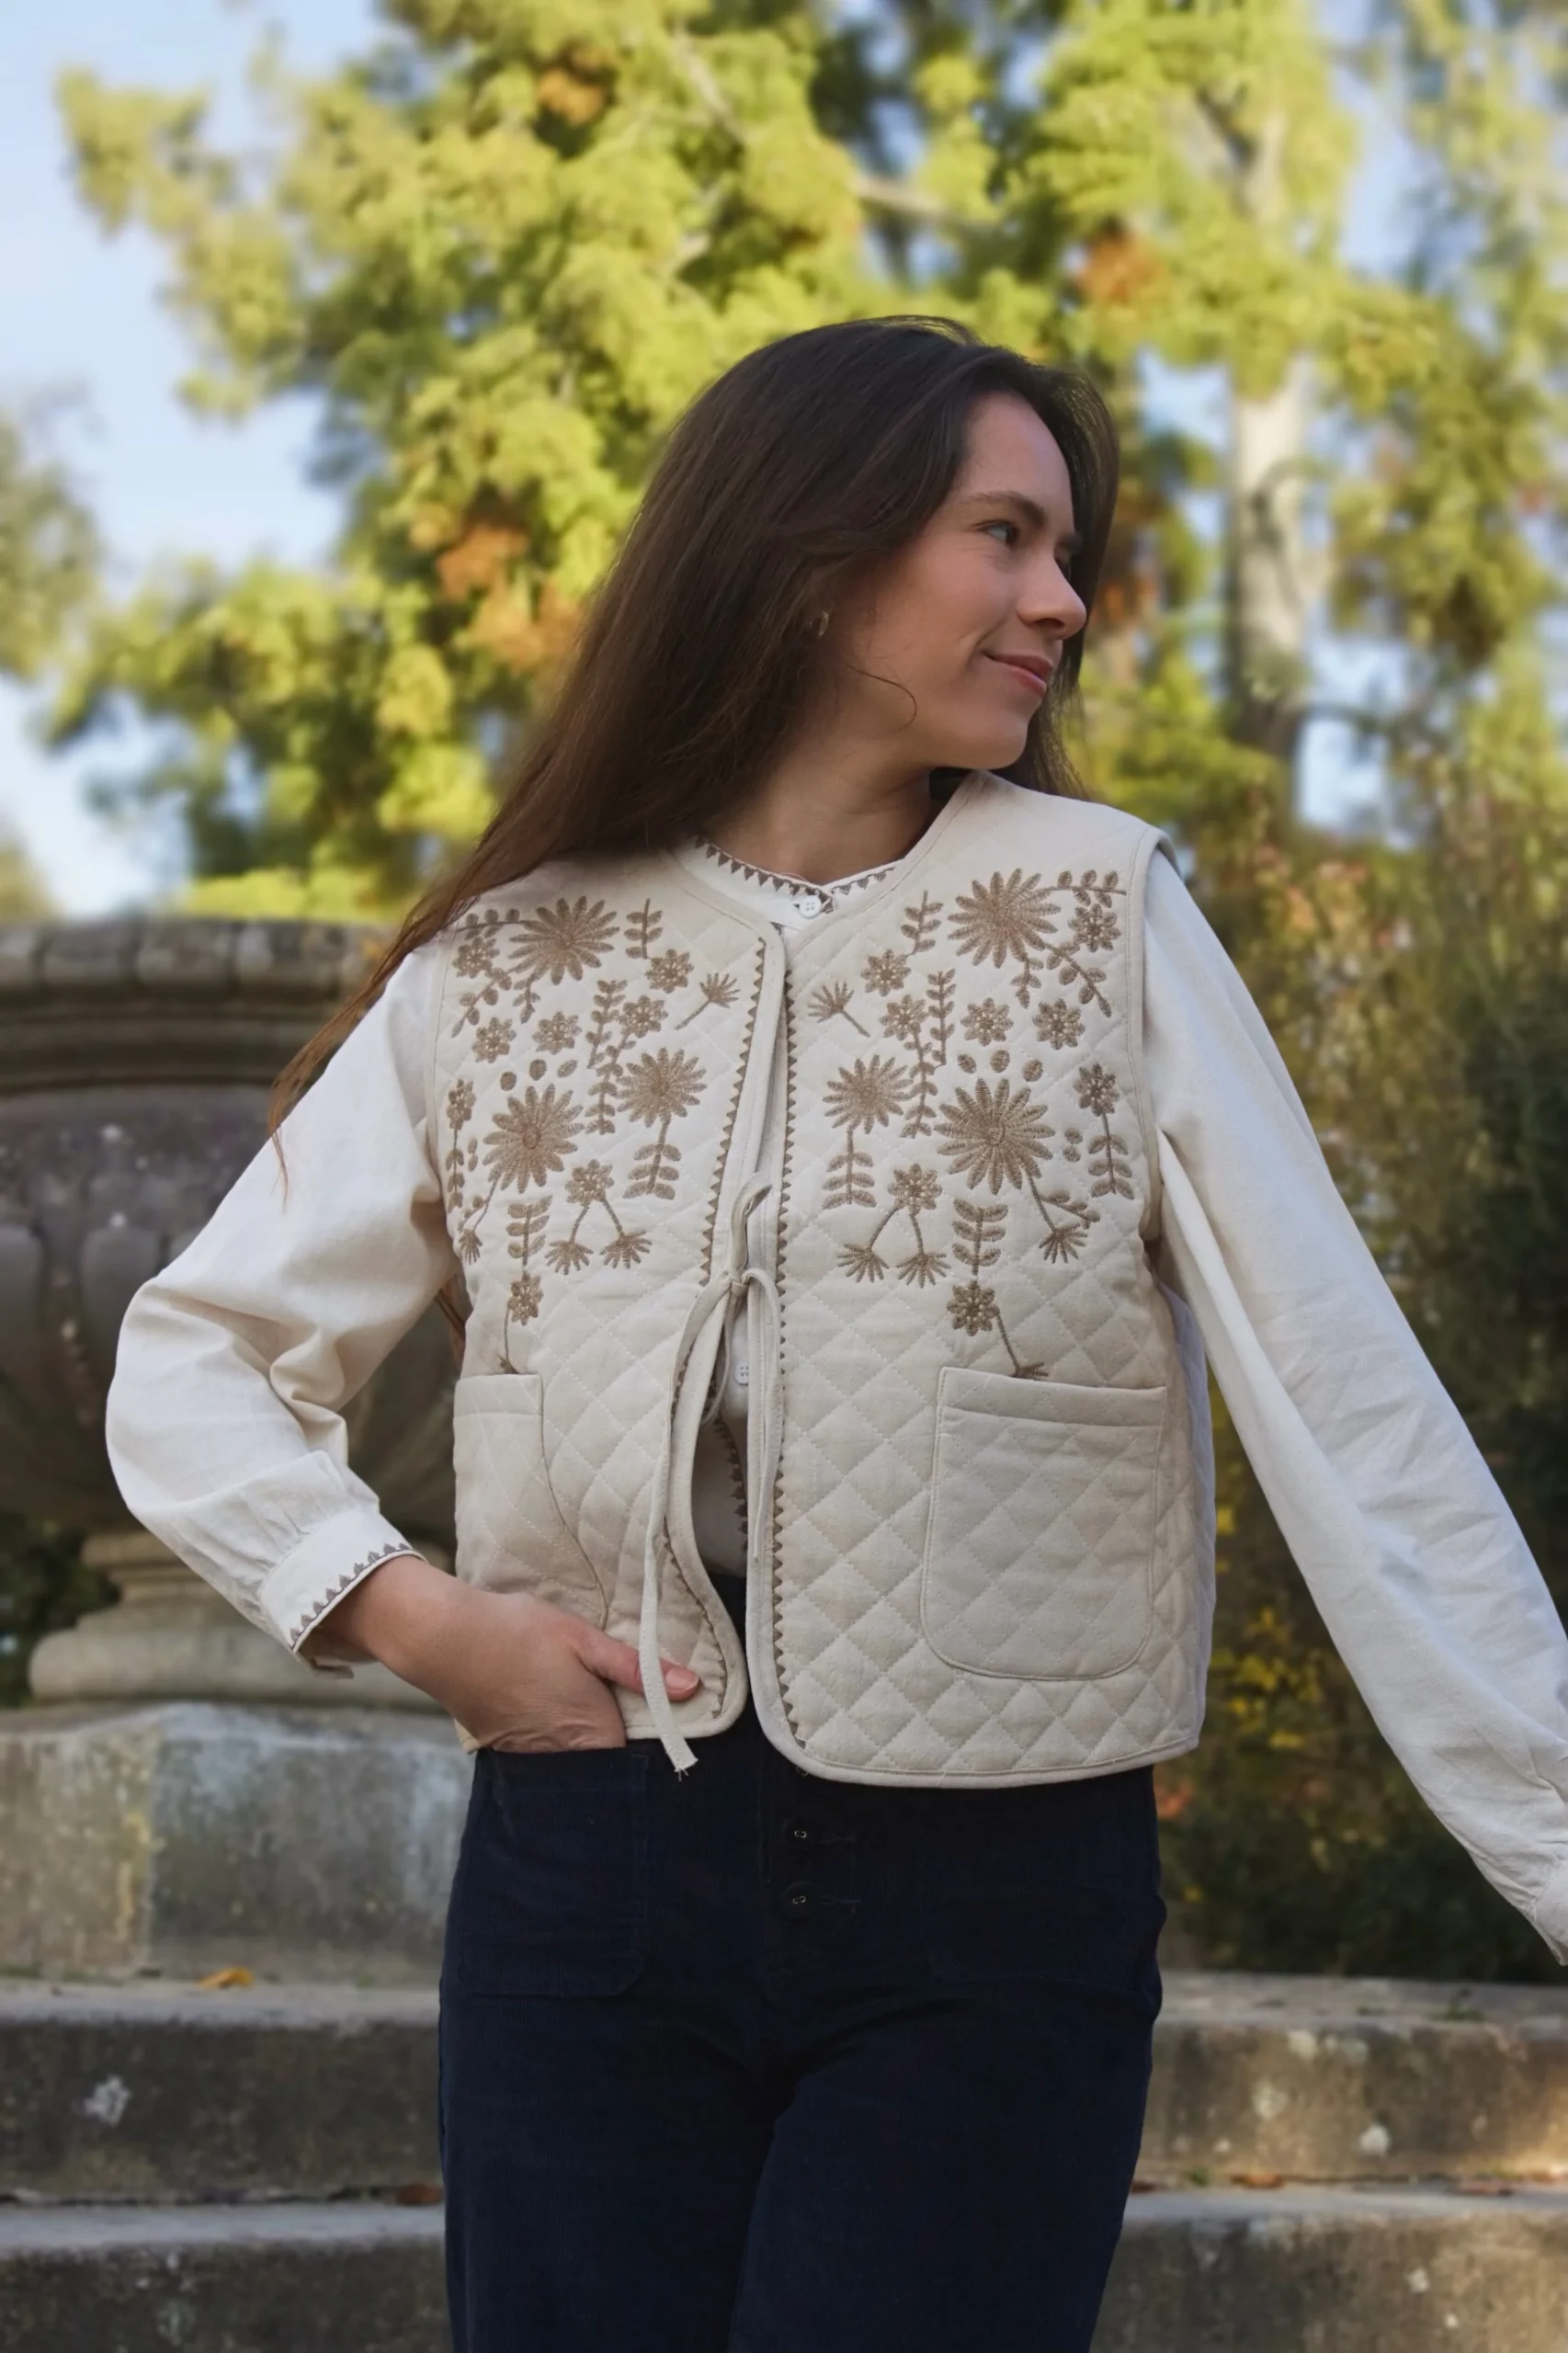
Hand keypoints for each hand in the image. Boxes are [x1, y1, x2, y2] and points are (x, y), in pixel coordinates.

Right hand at [304, 1552, 699, 1750]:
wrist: (447, 1639)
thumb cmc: (520, 1633)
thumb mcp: (585, 1640)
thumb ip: (637, 1669)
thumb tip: (692, 1688)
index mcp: (592, 1734)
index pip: (635, 1765)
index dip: (651, 1752)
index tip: (665, 1740)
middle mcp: (563, 1759)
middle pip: (604, 1772)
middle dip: (619, 1763)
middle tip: (629, 1729)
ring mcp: (531, 1761)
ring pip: (574, 1771)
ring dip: (586, 1758)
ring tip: (592, 1727)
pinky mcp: (506, 1755)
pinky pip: (544, 1764)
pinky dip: (555, 1753)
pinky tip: (555, 1725)